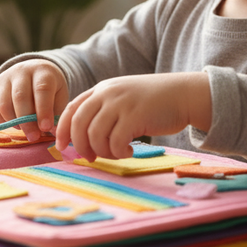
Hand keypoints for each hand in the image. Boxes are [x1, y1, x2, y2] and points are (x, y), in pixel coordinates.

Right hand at [0, 59, 68, 141]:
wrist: (34, 71)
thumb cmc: (50, 89)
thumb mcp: (59, 97)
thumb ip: (56, 114)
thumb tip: (54, 133)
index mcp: (43, 72)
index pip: (42, 89)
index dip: (43, 110)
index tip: (46, 128)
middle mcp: (22, 71)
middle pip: (20, 96)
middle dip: (26, 121)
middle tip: (34, 137)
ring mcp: (5, 77)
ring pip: (4, 103)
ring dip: (13, 122)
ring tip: (24, 129)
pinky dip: (1, 121)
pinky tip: (13, 124)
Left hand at [56, 72, 210, 160]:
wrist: (183, 94)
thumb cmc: (153, 102)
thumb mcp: (122, 97)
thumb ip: (103, 110)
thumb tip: (82, 139)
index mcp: (101, 89)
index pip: (71, 109)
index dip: (62, 130)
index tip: (62, 147)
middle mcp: (107, 94)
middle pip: (78, 124)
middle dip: (80, 146)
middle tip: (91, 157)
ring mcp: (121, 104)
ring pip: (95, 135)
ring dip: (103, 151)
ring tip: (116, 153)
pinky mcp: (135, 116)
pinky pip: (116, 142)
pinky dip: (119, 153)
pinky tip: (129, 151)